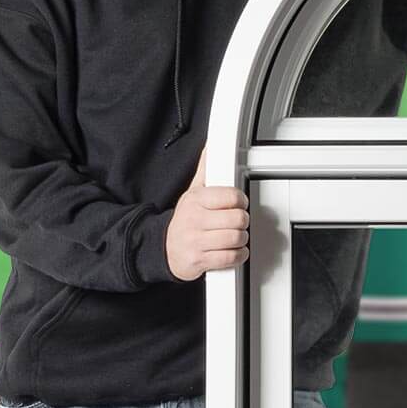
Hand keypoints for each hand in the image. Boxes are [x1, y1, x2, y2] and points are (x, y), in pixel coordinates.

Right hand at [166, 147, 250, 280]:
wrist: (164, 249)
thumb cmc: (184, 220)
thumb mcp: (192, 192)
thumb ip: (205, 170)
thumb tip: (211, 146)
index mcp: (196, 200)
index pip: (231, 197)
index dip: (241, 201)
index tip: (239, 204)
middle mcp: (195, 220)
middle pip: (238, 219)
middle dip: (243, 221)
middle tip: (238, 222)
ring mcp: (196, 241)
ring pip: (236, 238)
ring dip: (242, 239)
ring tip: (235, 236)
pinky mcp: (199, 260)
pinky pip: (230, 258)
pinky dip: (238, 255)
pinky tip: (233, 250)